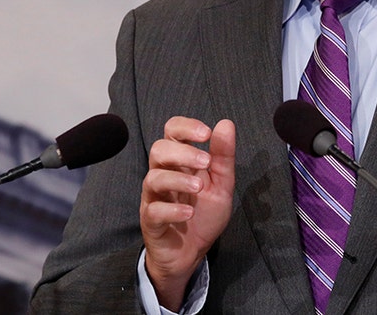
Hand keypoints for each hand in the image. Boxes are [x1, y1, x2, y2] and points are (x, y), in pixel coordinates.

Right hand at [140, 116, 235, 309]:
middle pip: (158, 149)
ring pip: (153, 178)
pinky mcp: (151, 221)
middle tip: (206, 162)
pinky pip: (154, 210)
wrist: (191, 254)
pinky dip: (172, 210)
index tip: (206, 134)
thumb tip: (225, 124)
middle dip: (182, 152)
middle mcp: (163, 175)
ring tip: (199, 188)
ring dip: (178, 179)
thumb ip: (223, 157)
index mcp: (179, 162)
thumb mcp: (221, 185)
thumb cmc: (203, 215)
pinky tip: (189, 213)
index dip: (185, 127)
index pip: (172, 132)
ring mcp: (154, 198)